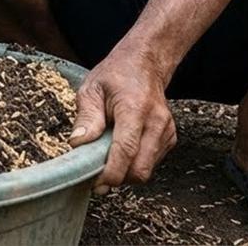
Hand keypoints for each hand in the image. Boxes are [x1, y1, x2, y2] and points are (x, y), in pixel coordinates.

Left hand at [69, 47, 176, 188]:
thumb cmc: (116, 75)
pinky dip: (135, 164)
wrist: (145, 63)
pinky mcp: (170, 138)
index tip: (96, 184)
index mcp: (135, 108)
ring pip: (146, 170)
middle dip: (118, 178)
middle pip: (140, 169)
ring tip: (108, 156)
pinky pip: (151, 163)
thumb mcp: (91, 89)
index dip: (110, 173)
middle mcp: (156, 122)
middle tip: (97, 174)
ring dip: (126, 172)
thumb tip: (78, 143)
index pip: (126, 150)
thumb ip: (86, 117)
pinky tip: (123, 149)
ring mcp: (166, 131)